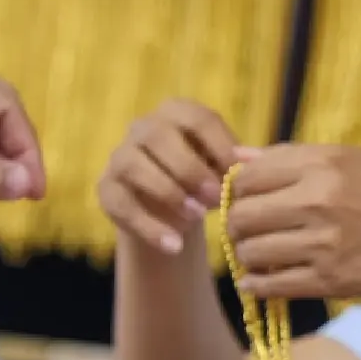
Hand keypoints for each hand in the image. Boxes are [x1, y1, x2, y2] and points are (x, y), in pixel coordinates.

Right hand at [97, 99, 239, 254]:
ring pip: (134, 165)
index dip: (220, 146)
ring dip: (168, 192)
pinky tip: (174, 246)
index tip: (238, 175)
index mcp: (176, 113)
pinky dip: (149, 227)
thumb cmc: (203, 182)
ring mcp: (120, 157)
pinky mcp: (106, 189)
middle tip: (216, 197)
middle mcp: (143, 128)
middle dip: (190, 168)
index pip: (197, 119)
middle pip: (160, 136)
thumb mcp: (222, 171)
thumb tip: (254, 160)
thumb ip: (236, 164)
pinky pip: (122, 204)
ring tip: (197, 218)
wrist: (169, 214)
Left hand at [224, 143, 360, 299]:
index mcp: (322, 165)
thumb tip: (236, 158)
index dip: (237, 189)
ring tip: (257, 253)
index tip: (244, 198)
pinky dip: (255, 285)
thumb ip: (291, 157)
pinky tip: (258, 280)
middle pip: (241, 216)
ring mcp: (322, 244)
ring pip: (250, 252)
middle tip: (245, 229)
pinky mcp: (329, 281)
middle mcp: (318, 202)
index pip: (248, 177)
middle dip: (235, 224)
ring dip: (246, 255)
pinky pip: (270, 286)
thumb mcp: (350, 159)